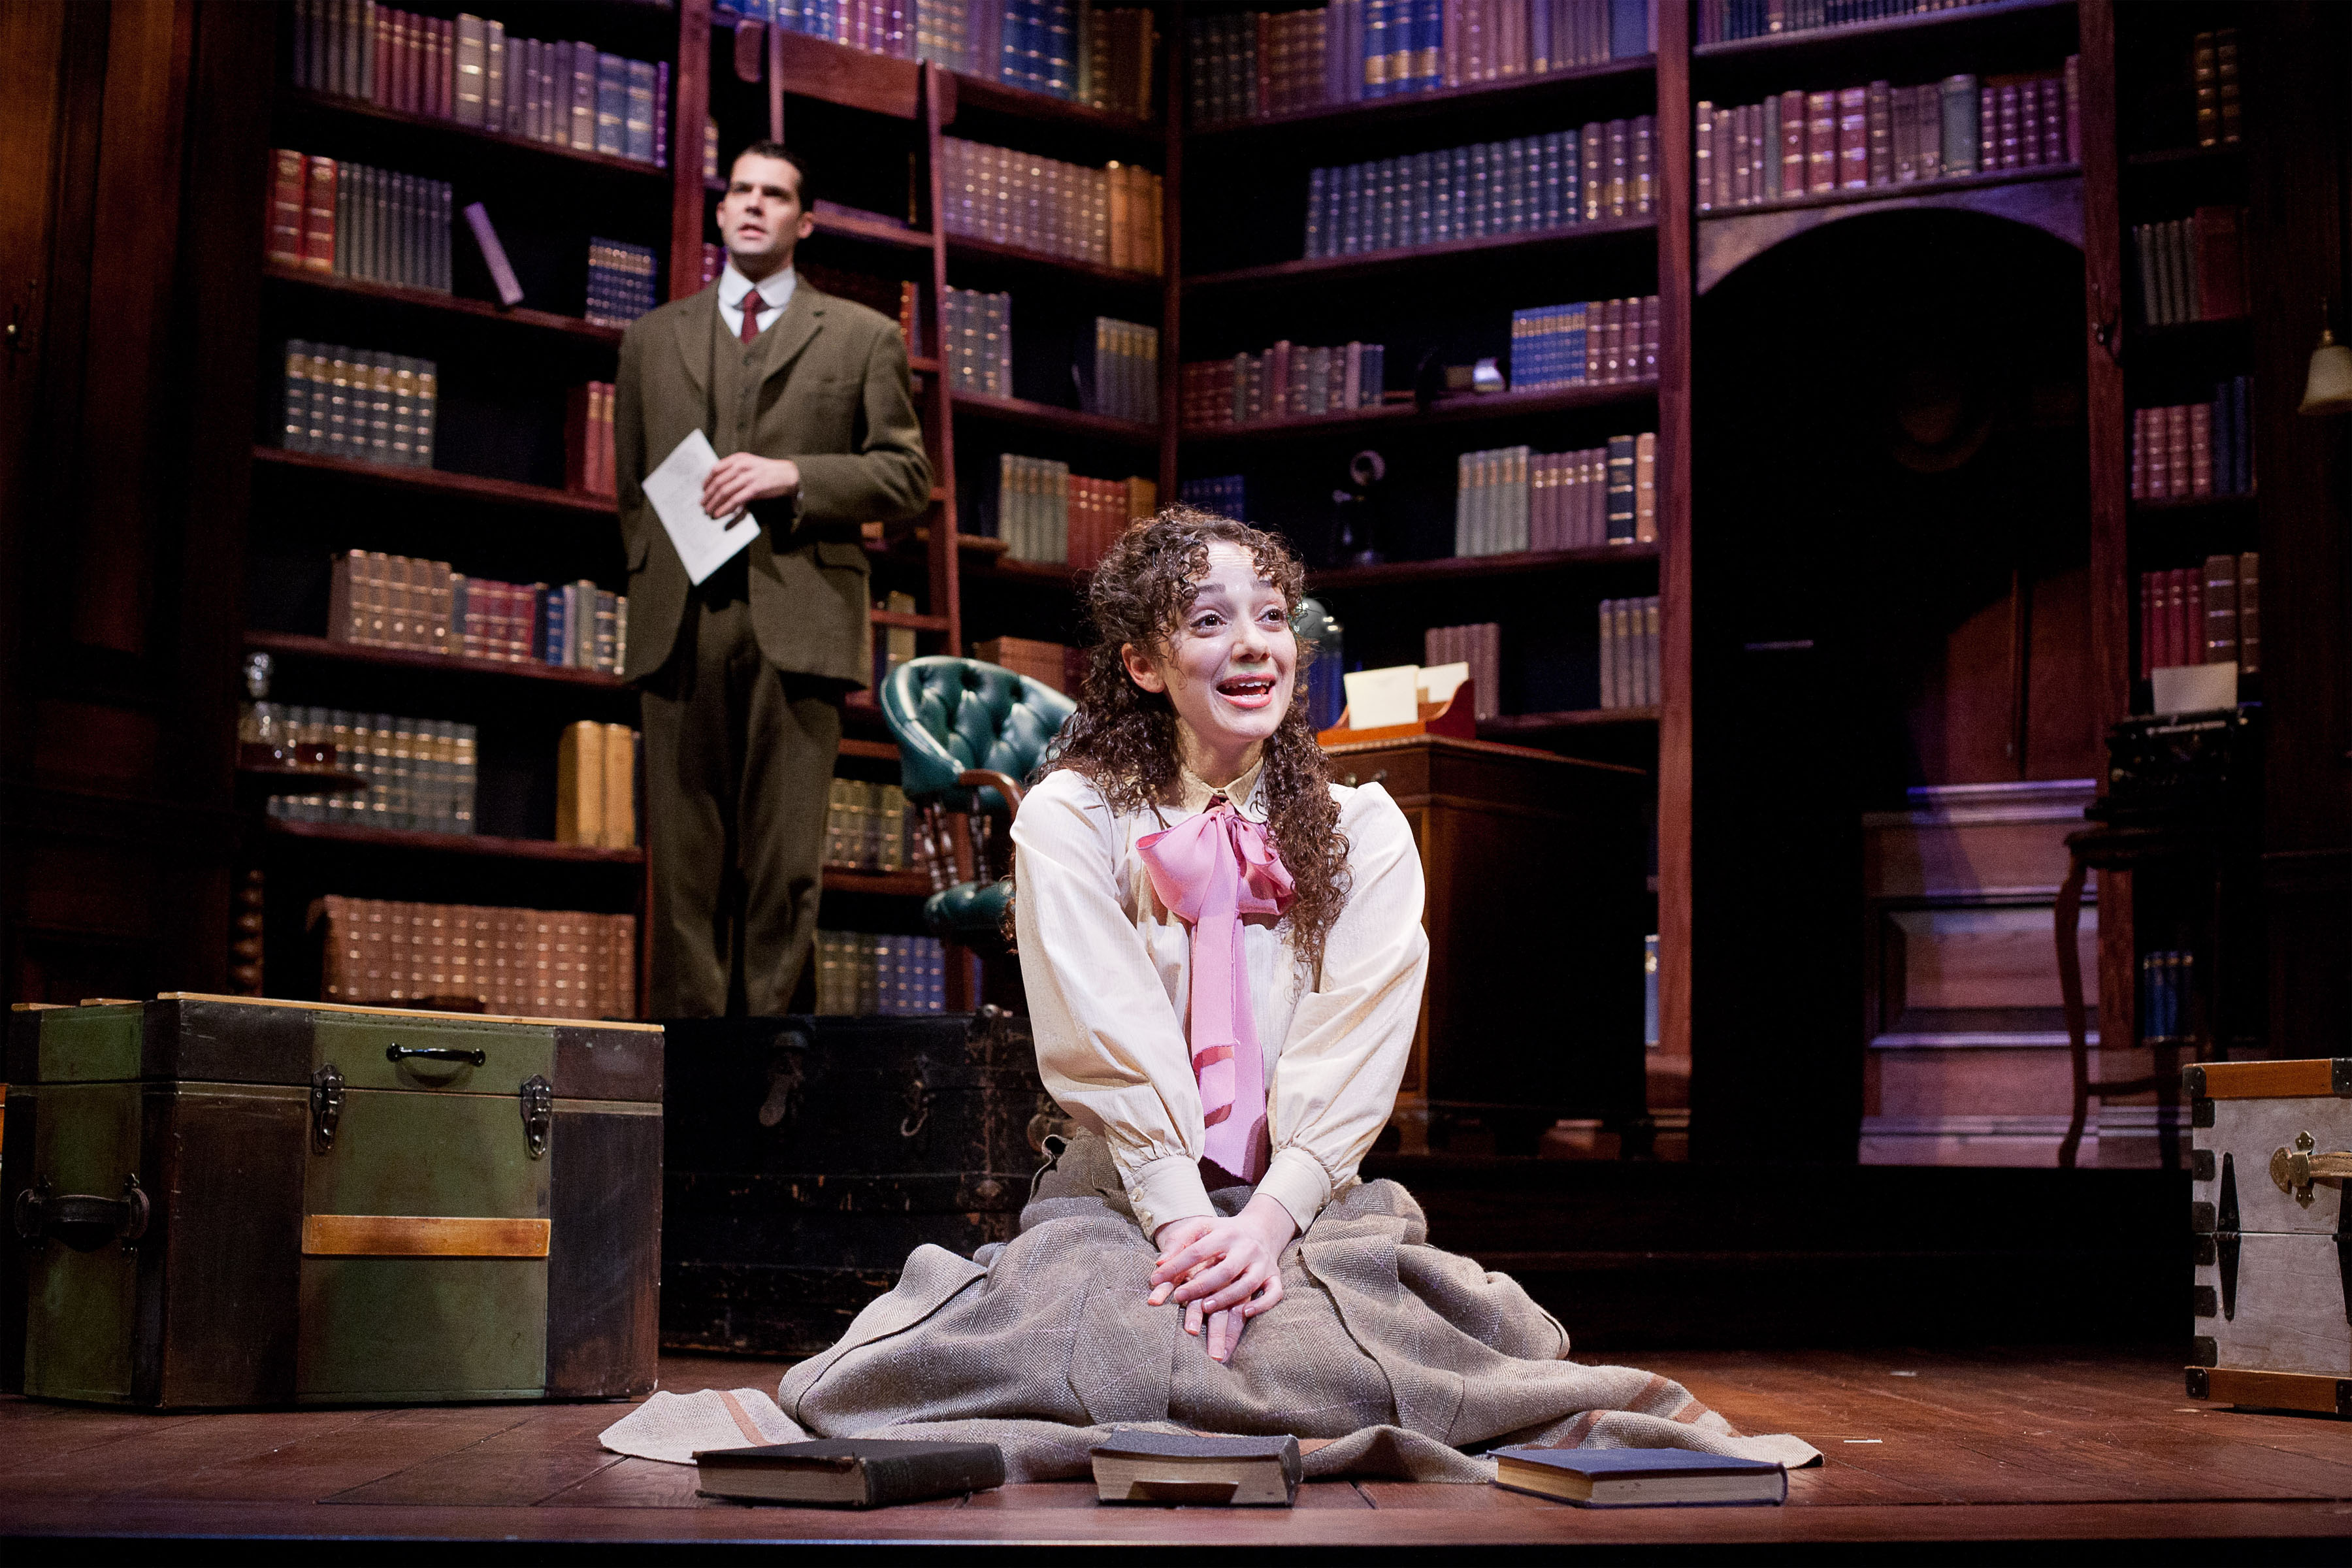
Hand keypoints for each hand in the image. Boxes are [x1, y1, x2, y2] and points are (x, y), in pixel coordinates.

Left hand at [701, 452, 800, 519]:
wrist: (786, 474)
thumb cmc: (766, 471)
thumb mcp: (749, 464)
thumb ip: (734, 470)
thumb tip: (718, 484)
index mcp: (738, 459)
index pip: (715, 469)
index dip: (707, 481)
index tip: (703, 490)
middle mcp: (741, 466)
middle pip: (718, 482)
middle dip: (708, 495)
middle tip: (702, 504)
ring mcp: (748, 477)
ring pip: (724, 492)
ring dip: (714, 503)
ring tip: (709, 511)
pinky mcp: (755, 488)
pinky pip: (735, 500)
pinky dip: (725, 508)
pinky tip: (720, 513)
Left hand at [1148, 1195, 1297, 1361]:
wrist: (1262, 1228)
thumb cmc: (1224, 1232)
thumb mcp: (1202, 1227)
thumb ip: (1179, 1241)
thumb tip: (1159, 1264)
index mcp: (1225, 1234)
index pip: (1198, 1251)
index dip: (1175, 1266)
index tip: (1155, 1280)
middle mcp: (1246, 1248)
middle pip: (1225, 1270)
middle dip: (1200, 1285)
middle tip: (1179, 1297)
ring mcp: (1262, 1264)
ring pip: (1248, 1284)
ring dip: (1226, 1298)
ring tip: (1204, 1308)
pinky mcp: (1274, 1277)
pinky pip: (1275, 1293)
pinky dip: (1263, 1305)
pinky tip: (1245, 1313)